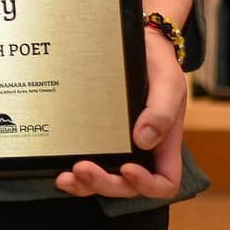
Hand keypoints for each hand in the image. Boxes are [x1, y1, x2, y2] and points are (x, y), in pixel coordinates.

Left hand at [55, 25, 183, 199]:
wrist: (137, 44)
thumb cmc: (158, 65)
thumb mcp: (168, 83)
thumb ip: (162, 111)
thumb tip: (143, 140)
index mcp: (164, 143)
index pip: (164, 182)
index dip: (147, 185)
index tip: (128, 168)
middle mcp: (141, 150)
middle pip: (128, 186)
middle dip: (106, 184)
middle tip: (84, 168)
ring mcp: (118, 145)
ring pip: (105, 179)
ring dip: (87, 185)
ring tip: (67, 176)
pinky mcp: (97, 136)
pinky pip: (89, 161)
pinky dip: (74, 172)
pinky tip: (60, 170)